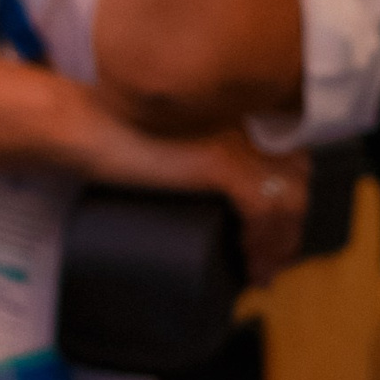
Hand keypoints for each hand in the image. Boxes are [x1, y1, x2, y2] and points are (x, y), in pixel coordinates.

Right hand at [73, 109, 307, 284]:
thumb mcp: (173, 141)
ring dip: (281, 241)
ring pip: (287, 198)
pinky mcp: (222, 161)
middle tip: (276, 258)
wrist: (82, 127)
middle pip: (296, 176)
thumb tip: (224, 197)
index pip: (286, 154)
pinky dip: (263, 240)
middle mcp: (244, 120)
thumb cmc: (112, 134)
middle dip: (292, 223)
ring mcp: (236, 139)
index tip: (279, 232)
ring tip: (262, 269)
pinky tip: (249, 258)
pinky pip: (263, 209)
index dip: (291, 193)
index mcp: (235, 110)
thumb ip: (202, 152)